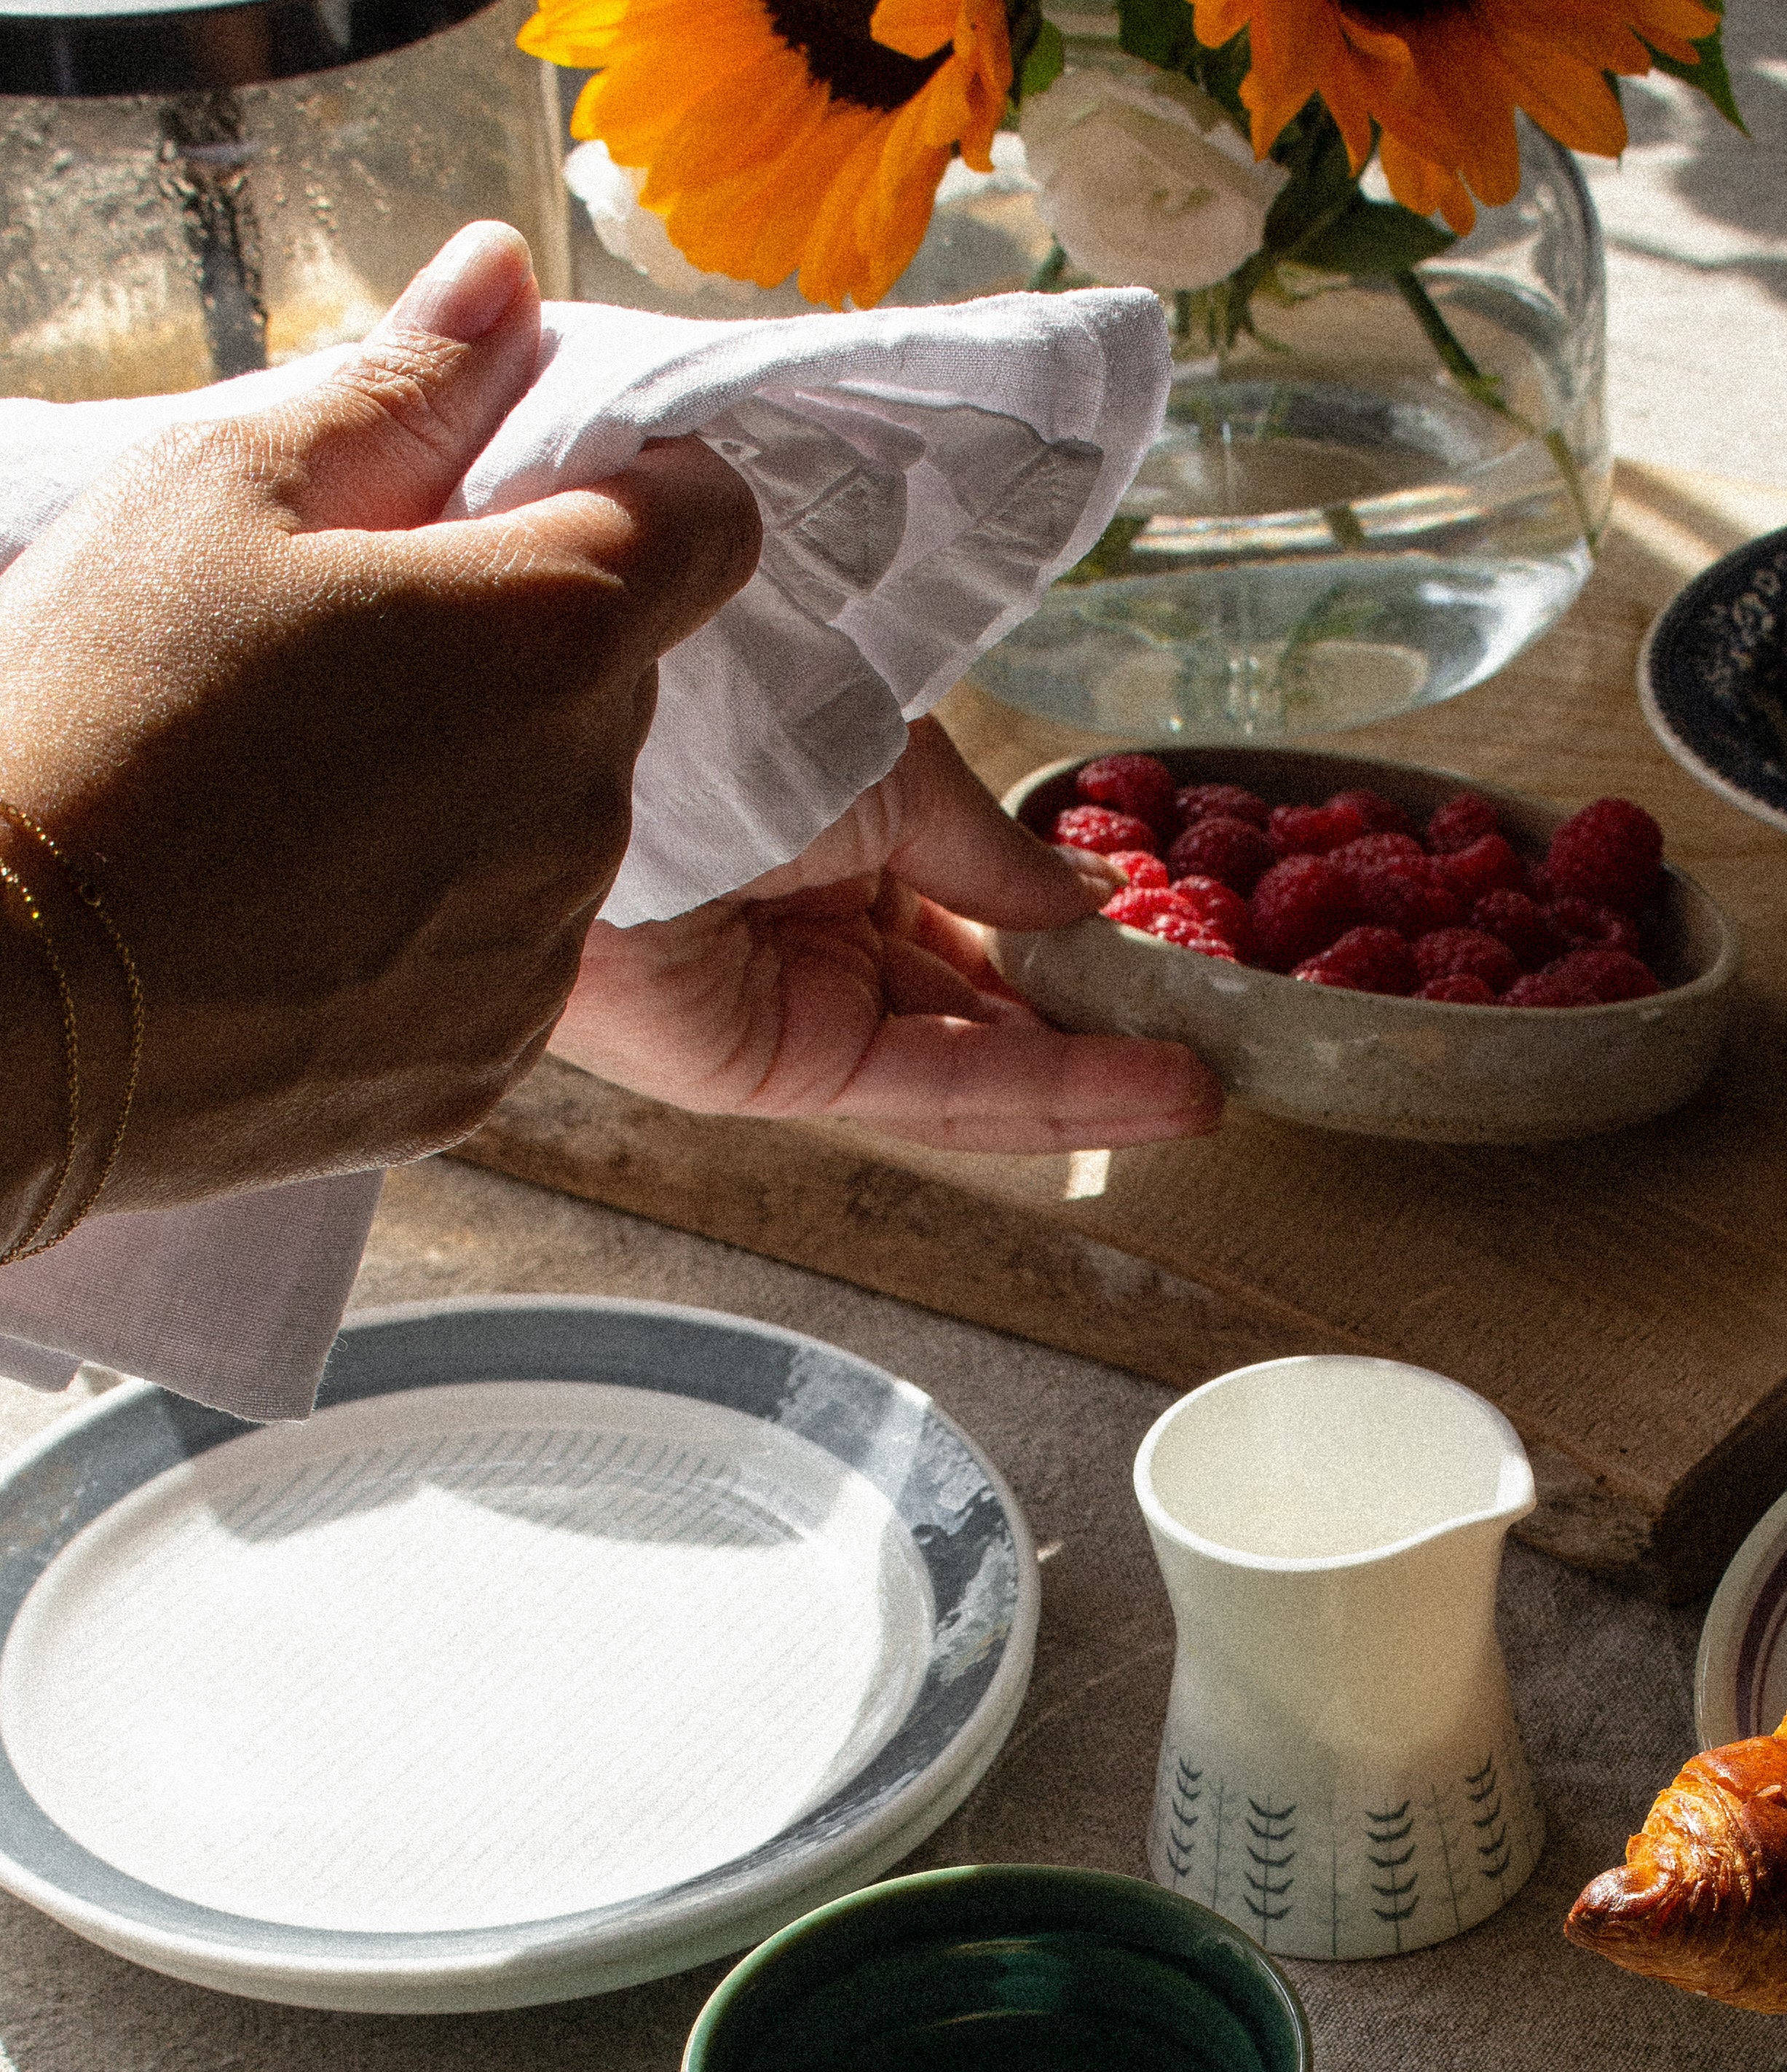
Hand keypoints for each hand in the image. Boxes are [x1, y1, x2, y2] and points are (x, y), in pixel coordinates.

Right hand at [0, 223, 760, 1212]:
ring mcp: (542, 952)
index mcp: (549, 633)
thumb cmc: (95, 716)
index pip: (711, 524)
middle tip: (346, 653)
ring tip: (303, 793)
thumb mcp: (219, 486)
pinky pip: (500, 959)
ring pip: (560, 823)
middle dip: (516, 647)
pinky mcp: (489, 1068)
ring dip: (478, 789)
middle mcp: (587, 802)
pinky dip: (432, 923)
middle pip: (614, 680)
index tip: (526, 500)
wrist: (8, 992)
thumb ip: (402, 385)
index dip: (638, 490)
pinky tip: (301, 905)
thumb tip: (508, 284)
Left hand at [550, 719, 1224, 1152]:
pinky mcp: (769, 1067)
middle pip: (968, 992)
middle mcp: (802, 914)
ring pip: (964, 1054)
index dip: (1059, 932)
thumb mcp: (899, 759)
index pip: (961, 897)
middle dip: (1087, 1020)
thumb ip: (994, 852)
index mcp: (823, 820)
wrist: (597, 732)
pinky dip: (1047, 1095)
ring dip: (1091, 1073)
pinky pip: (931, 1090)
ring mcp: (787, 995)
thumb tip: (1087, 903)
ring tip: (1206, 1086)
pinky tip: (1153, 1092)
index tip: (1156, 945)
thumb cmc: (718, 705)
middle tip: (1203, 1034)